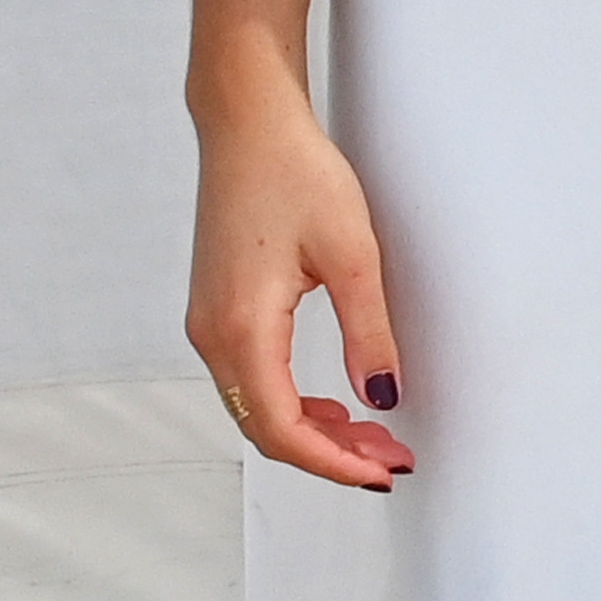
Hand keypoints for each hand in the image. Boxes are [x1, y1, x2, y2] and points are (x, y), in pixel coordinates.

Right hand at [185, 91, 416, 490]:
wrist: (248, 127)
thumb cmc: (296, 177)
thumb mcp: (353, 255)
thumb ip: (369, 333)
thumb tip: (384, 398)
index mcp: (242, 329)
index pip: (283, 428)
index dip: (334, 462)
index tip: (384, 473)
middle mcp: (212, 336)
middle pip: (266, 428)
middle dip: (329, 454)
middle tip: (392, 460)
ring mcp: (208, 324)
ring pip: (257, 406)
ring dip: (313, 431)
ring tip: (375, 438)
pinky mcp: (216, 310)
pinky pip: (252, 378)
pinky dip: (293, 402)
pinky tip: (337, 403)